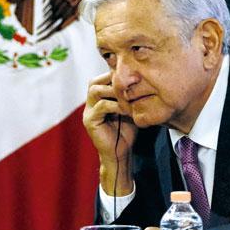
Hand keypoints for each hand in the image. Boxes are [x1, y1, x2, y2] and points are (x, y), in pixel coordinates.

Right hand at [83, 71, 136, 195]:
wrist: (120, 154)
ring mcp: (88, 111)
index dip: (115, 75)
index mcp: (98, 98)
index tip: (135, 76)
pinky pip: (101, 106)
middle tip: (132, 82)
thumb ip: (128, 96)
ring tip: (129, 96)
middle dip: (112, 80)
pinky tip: (127, 109)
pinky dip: (115, 105)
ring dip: (113, 91)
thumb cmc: (126, 132)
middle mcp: (90, 103)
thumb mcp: (129, 110)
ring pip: (95, 90)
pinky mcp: (89, 121)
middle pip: (95, 81)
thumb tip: (141, 79)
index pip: (102, 79)